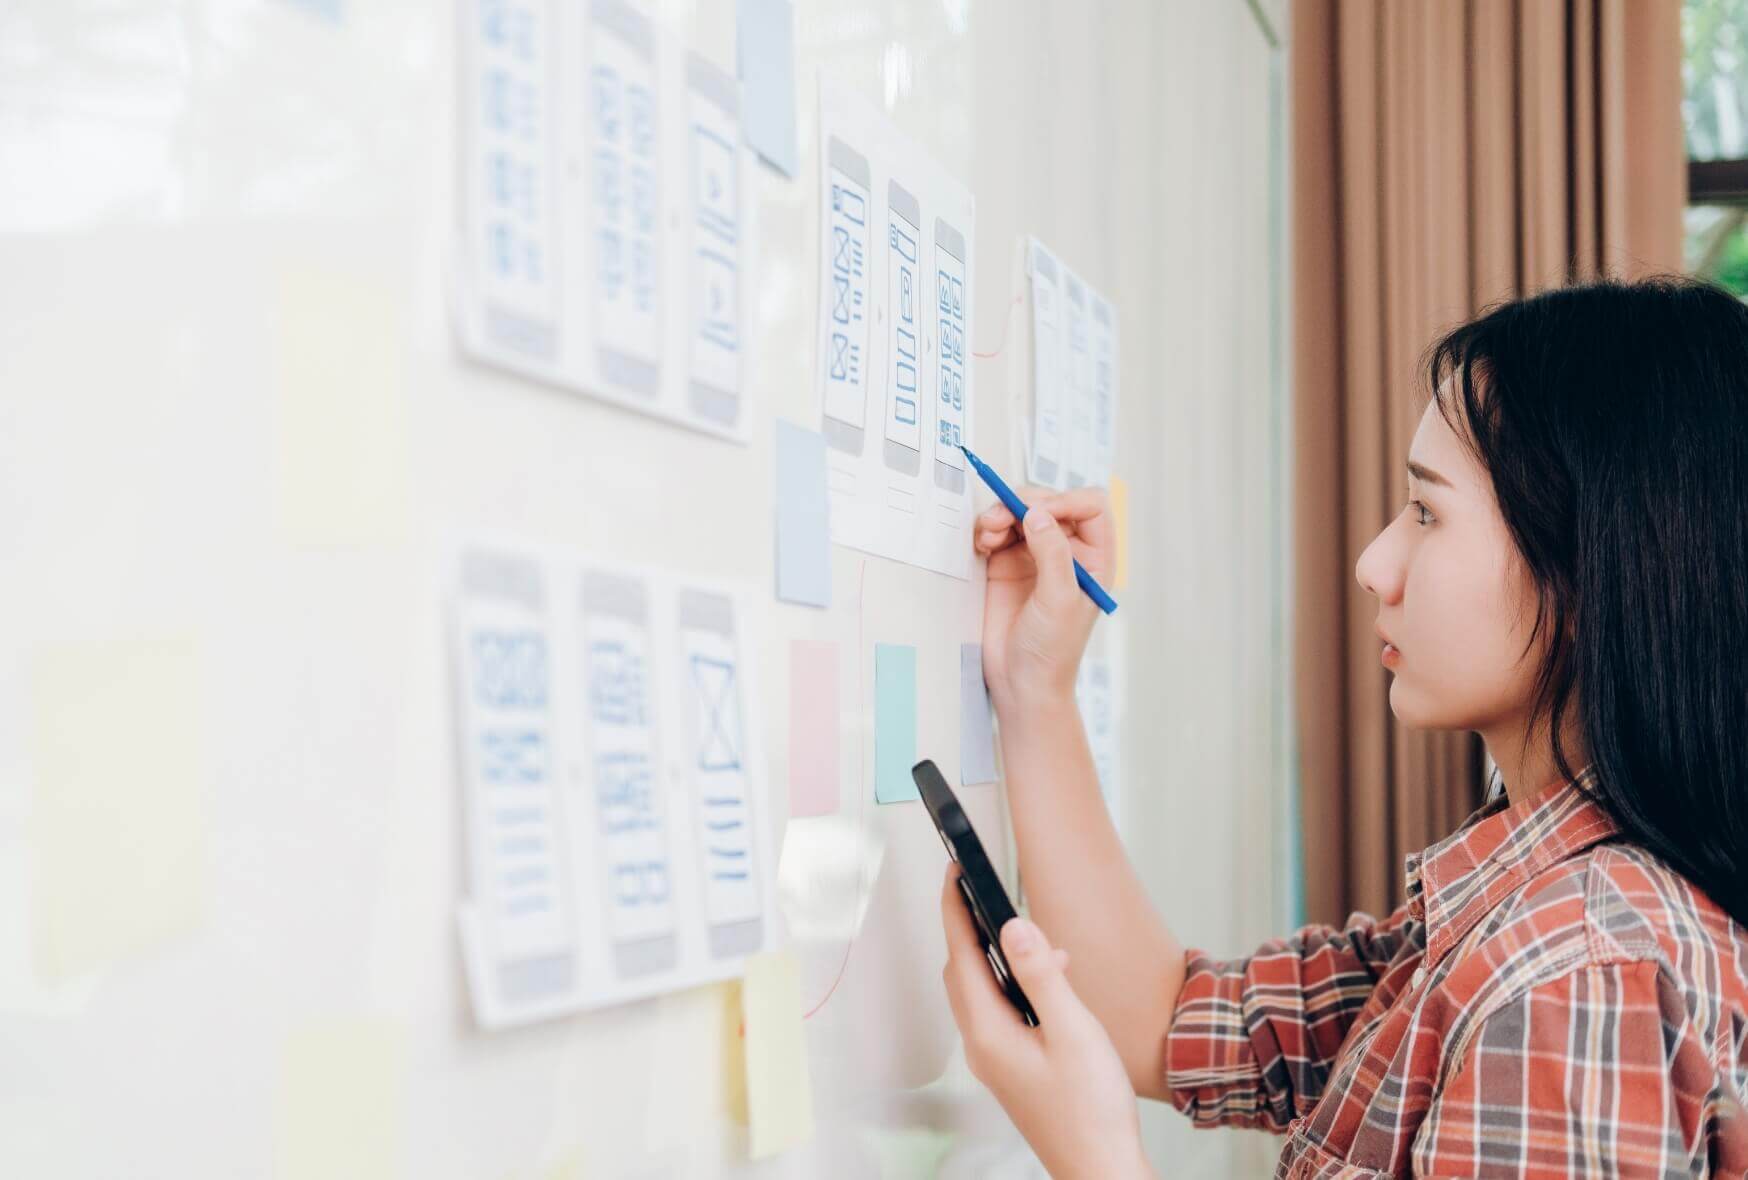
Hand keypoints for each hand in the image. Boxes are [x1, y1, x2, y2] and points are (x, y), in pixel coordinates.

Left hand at [939, 865, 1150, 1179]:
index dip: (955, 908)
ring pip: (981, 994)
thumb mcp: (1073, 1031)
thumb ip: (1043, 976)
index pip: (960, 954)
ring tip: (1029, 935)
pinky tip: (1052, 983)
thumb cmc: (1091, 1111)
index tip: (954, 871)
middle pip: (961, 972)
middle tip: (978, 889)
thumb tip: (1015, 928)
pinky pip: (1000, 1015)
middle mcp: (982, 1047)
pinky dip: (1015, 987)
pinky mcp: (1011, 1070)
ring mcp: (994, 1061)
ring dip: (997, 959)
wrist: (1100, 1169)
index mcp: (988, 1033)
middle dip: (968, 928)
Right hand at [973, 488, 1113, 712]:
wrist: (1021, 682)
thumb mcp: (1059, 599)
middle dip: (1026, 503)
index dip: (1066, 500)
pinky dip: (988, 529)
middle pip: (1050, 503)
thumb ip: (1052, 552)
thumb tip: (1038, 513)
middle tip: (1004, 517)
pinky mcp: (1007, 565)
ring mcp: (1035, 556)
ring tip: (989, 532)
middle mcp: (1067, 552)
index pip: (1090, 507)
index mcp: (1094, 558)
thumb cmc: (1053, 650)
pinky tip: (983, 544)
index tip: (1040, 513)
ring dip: (1002, 514)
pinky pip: (998, 531)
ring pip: (1020, 513)